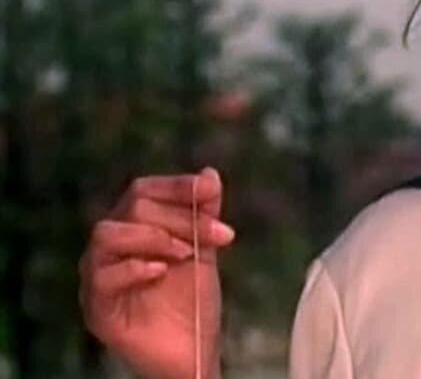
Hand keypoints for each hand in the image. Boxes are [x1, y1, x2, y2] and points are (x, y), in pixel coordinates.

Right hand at [79, 167, 234, 378]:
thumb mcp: (205, 250)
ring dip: (153, 237)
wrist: (193, 352)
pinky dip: (134, 268)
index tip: (209, 192)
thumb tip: (209, 174)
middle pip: (133, 208)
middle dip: (181, 218)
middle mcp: (110, 247)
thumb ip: (204, 213)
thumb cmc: (192, 300)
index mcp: (134, 228)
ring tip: (186, 253)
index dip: (176, 186)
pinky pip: (101, 277)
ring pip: (107, 234)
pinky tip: (161, 272)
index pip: (144, 191)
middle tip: (217, 236)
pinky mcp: (96, 308)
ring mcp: (98, 277)